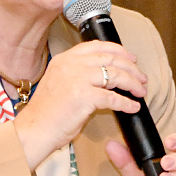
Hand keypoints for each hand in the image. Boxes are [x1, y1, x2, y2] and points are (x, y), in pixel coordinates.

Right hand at [12, 40, 145, 168]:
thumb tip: (106, 75)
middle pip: (110, 58)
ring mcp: (78, 79)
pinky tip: (133, 107)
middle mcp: (71, 64)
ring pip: (116, 75)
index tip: (130, 57)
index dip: (118, 50)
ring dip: (132, 83)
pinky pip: (113, 98)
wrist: (34, 129)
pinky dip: (126, 103)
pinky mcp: (84, 97)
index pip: (97, 46)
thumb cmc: (46, 112)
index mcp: (64, 59)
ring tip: (141, 91)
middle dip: (131, 67)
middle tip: (141, 77)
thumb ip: (77, 73)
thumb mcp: (59, 81)